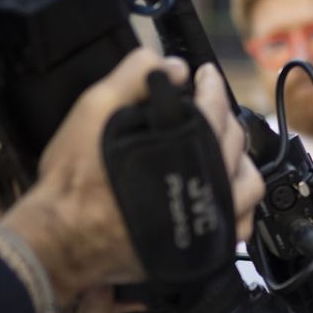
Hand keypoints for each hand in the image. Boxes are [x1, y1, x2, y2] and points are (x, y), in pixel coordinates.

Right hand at [0, 53, 262, 312]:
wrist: (64, 237)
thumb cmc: (75, 180)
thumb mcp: (95, 108)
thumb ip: (136, 76)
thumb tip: (174, 66)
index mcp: (188, 146)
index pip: (216, 104)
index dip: (211, 84)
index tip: (205, 77)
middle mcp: (208, 182)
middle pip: (236, 141)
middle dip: (224, 117)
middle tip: (208, 108)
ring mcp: (210, 218)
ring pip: (248, 184)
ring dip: (240, 160)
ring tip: (222, 150)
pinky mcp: (203, 246)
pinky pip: (241, 226)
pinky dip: (239, 206)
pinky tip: (223, 193)